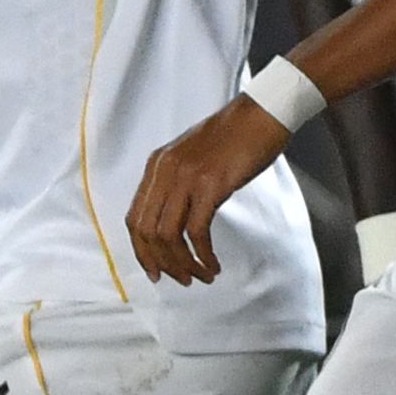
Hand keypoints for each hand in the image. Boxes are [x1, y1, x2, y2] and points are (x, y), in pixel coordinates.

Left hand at [126, 96, 291, 284]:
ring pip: (168, 236)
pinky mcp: (210, 185)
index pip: (134, 218)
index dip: (142, 251)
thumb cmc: (233, 137)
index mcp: (157, 165)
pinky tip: (214, 264)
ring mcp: (186, 177)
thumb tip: (174, 221)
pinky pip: (196, 232)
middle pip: (147, 231)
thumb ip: (177, 182)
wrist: (261, 115)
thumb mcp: (192, 156)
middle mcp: (165, 171)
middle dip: (162, 263)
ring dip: (184, 264)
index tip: (155, 272)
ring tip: (202, 276)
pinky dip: (203, 255)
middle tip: (181, 280)